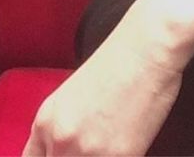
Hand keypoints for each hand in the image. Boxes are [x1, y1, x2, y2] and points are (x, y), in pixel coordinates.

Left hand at [22, 6, 185, 156]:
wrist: (149, 47)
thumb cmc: (120, 62)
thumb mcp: (73, 95)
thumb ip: (63, 127)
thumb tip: (67, 148)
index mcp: (44, 122)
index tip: (63, 154)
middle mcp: (60, 140)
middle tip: (95, 148)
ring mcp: (88, 152)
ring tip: (114, 142)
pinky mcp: (120, 156)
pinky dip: (124, 156)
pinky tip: (131, 142)